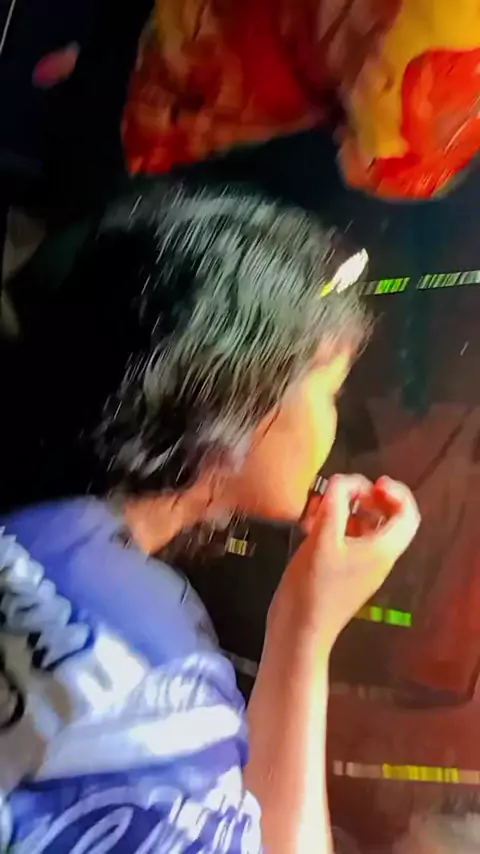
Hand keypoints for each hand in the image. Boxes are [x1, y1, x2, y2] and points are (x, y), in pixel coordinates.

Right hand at [270, 474, 419, 646]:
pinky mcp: (343, 571)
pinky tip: (313, 522)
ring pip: (365, 527)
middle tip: (348, 489)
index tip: (373, 482)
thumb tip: (343, 480)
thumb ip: (335, 504)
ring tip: (323, 503)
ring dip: (348, 509)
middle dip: (370, 497)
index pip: (407, 515)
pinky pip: (348, 540)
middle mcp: (378, 558)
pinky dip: (336, 524)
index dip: (396, 492)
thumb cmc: (314, 586)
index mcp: (383, 550)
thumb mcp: (323, 538)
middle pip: (387, 519)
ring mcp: (361, 566)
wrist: (299, 631)